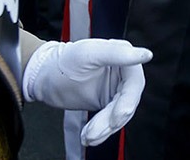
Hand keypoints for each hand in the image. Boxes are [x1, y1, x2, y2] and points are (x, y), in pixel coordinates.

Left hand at [23, 38, 152, 145]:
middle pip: (127, 101)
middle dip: (113, 118)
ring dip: (105, 128)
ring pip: (119, 114)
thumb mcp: (89, 54)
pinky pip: (110, 120)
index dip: (129, 99)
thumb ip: (117, 53)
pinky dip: (101, 130)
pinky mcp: (107, 103)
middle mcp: (123, 72)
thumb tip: (145, 54)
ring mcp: (116, 89)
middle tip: (98, 129)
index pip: (134, 81)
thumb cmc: (64, 61)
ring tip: (89, 135)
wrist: (44, 77)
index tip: (122, 113)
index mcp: (122, 55)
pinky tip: (89, 135)